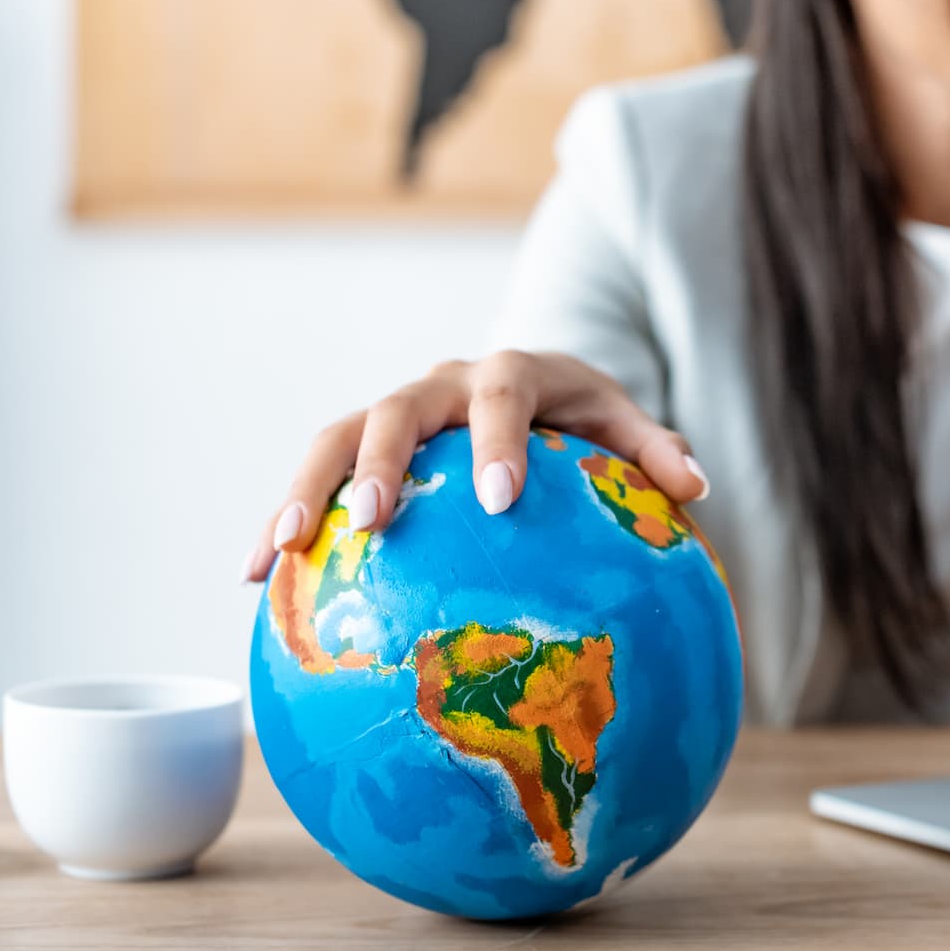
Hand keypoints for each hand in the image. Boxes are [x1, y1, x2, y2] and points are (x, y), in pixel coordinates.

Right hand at [241, 351, 708, 582]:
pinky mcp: (361, 445)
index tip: (499, 500)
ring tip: (287, 548)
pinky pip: (314, 476)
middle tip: (372, 521)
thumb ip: (655, 452)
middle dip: (382, 463)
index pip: (504, 396)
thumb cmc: (584, 418)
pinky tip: (252, 576)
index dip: (497, 442)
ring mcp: (395, 411)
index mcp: (512, 374)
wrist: (532, 383)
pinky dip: (280, 518)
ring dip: (309, 488)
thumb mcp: (623, 425)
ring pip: (340, 436)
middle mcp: (443, 383)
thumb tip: (696, 489)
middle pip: (401, 410)